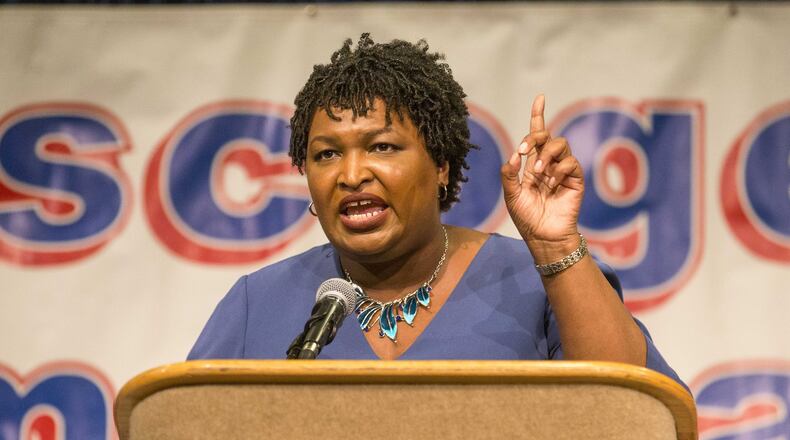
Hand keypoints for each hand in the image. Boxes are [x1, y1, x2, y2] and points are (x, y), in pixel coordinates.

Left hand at [500, 95, 584, 260]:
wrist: (543, 237)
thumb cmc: (526, 218)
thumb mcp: (511, 195)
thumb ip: (509, 174)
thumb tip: (514, 155)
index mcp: (532, 165)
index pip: (536, 136)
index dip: (538, 116)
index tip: (540, 98)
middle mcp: (548, 164)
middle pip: (546, 136)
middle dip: (534, 135)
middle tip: (524, 151)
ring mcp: (563, 171)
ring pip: (560, 144)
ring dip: (546, 154)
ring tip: (539, 172)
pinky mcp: (575, 180)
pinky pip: (570, 163)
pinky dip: (559, 169)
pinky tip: (552, 182)